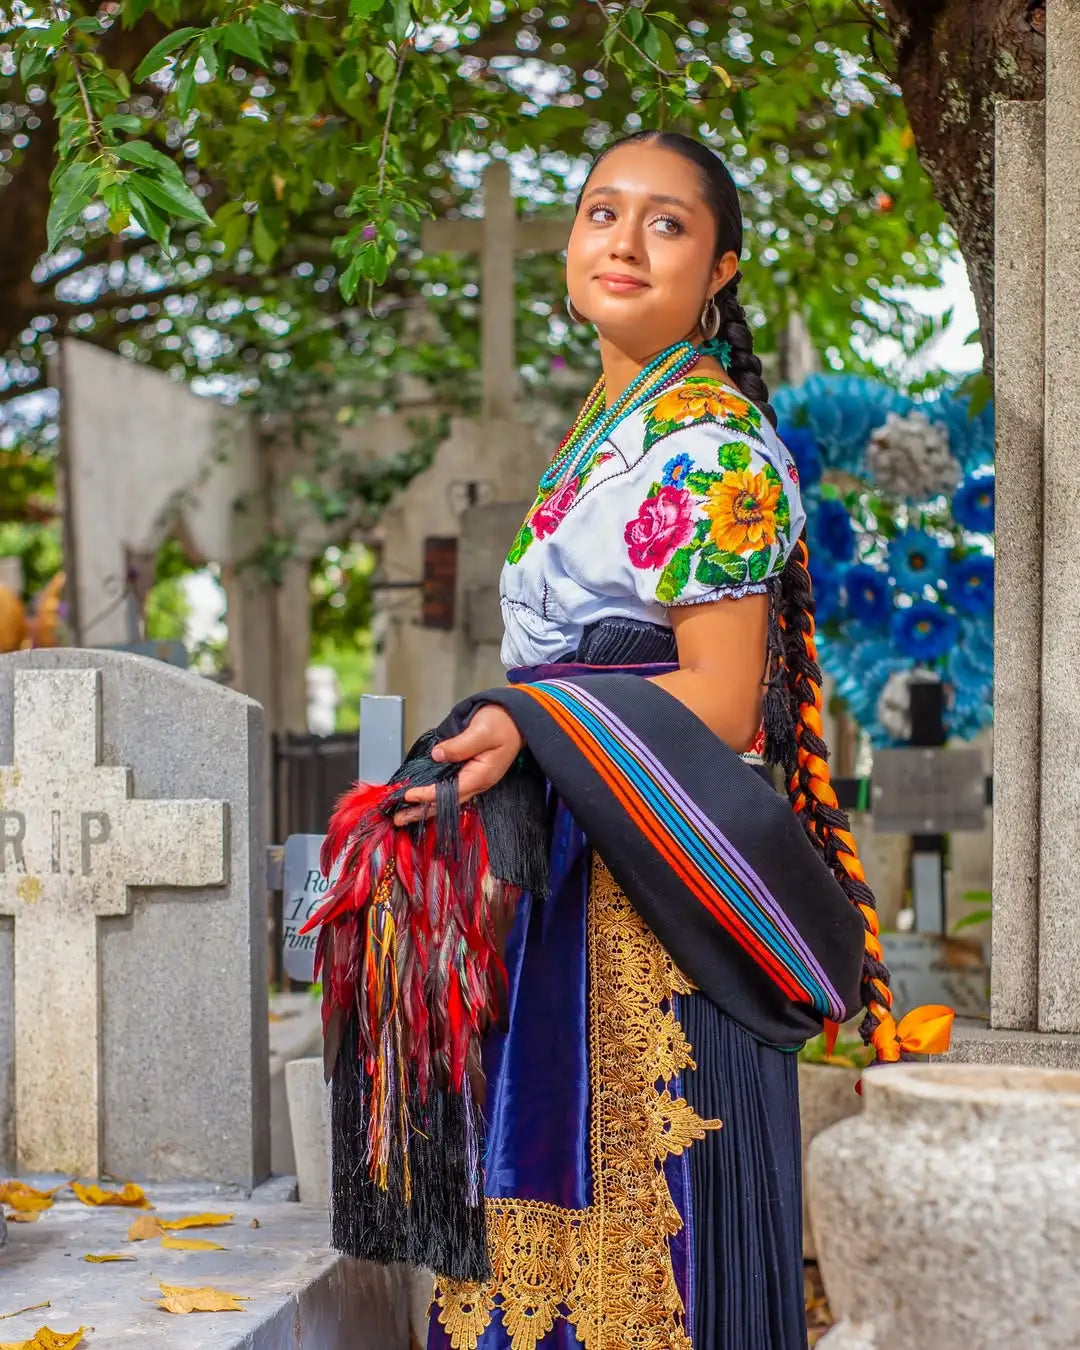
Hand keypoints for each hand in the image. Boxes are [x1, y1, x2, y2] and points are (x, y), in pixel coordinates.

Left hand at [392, 705, 524, 825]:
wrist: (518, 718)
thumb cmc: (503, 723)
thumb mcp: (481, 731)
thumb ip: (459, 745)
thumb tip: (437, 755)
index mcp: (482, 775)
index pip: (449, 791)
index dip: (427, 795)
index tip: (408, 795)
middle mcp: (478, 782)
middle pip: (446, 802)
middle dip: (422, 811)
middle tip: (398, 818)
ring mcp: (475, 779)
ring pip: (447, 798)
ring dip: (426, 807)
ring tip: (405, 814)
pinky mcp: (472, 773)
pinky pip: (450, 789)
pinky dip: (434, 796)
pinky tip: (422, 800)